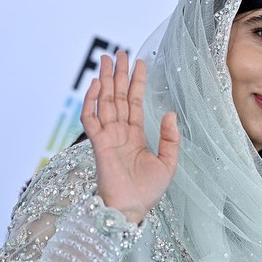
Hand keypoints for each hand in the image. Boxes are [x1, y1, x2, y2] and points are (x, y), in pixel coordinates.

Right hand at [81, 51, 179, 223]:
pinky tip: (96, 84)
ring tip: (107, 59)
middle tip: (120, 52)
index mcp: (135, 135)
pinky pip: (91, 118)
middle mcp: (120, 132)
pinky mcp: (98, 144)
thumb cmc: (148, 191)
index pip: (135, 102)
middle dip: (119, 74)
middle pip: (119, 96)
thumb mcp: (168, 162)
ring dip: (106, 80)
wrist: (132, 209)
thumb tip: (169, 113)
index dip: (137, 83)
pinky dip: (91, 101)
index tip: (139, 63)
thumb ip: (170, 138)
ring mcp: (108, 136)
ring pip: (105, 101)